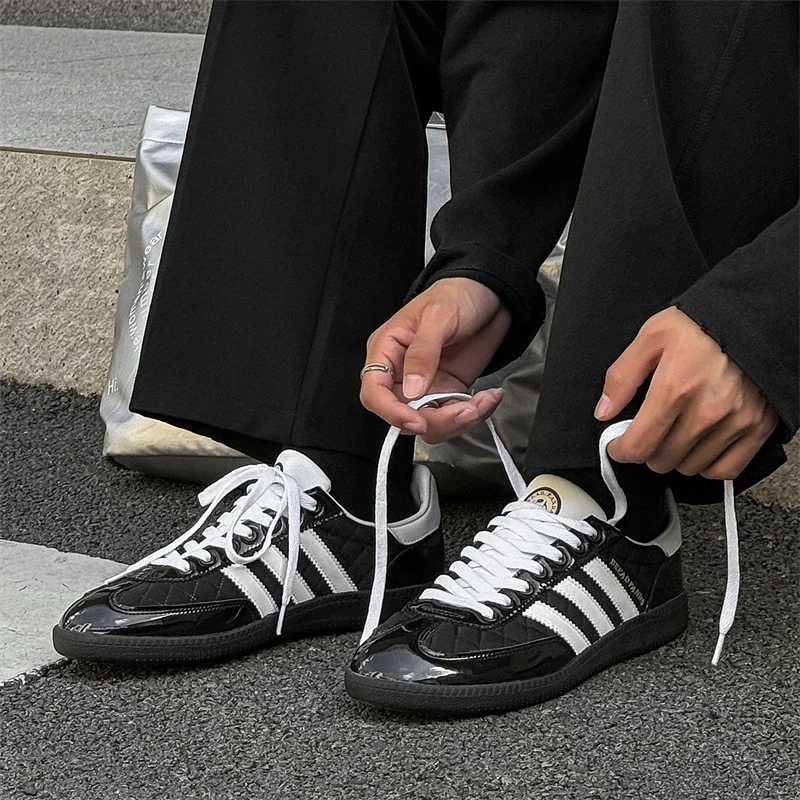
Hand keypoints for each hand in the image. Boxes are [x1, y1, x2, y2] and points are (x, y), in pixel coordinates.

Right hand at [360, 277, 510, 442]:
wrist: (490, 294)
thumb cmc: (456, 294)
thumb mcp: (437, 317)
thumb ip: (422, 353)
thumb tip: (411, 387)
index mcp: (387, 351)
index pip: (374, 393)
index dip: (391, 412)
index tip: (417, 421)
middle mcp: (402, 374)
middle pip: (404, 416)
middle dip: (435, 420)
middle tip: (464, 410)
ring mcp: (426, 385)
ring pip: (430, 424)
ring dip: (457, 422)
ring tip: (481, 403)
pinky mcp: (449, 391)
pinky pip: (453, 418)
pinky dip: (474, 415)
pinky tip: (488, 399)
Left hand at [598, 306, 778, 479]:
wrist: (755, 316)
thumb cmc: (701, 324)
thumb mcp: (651, 337)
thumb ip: (622, 376)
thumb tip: (604, 411)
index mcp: (674, 388)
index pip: (639, 444)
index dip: (621, 450)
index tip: (619, 445)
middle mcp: (706, 411)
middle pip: (662, 460)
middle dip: (646, 451)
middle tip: (647, 434)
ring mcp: (735, 422)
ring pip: (690, 467)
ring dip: (675, 458)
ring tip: (673, 436)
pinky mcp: (758, 427)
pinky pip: (725, 469)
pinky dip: (707, 466)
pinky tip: (699, 449)